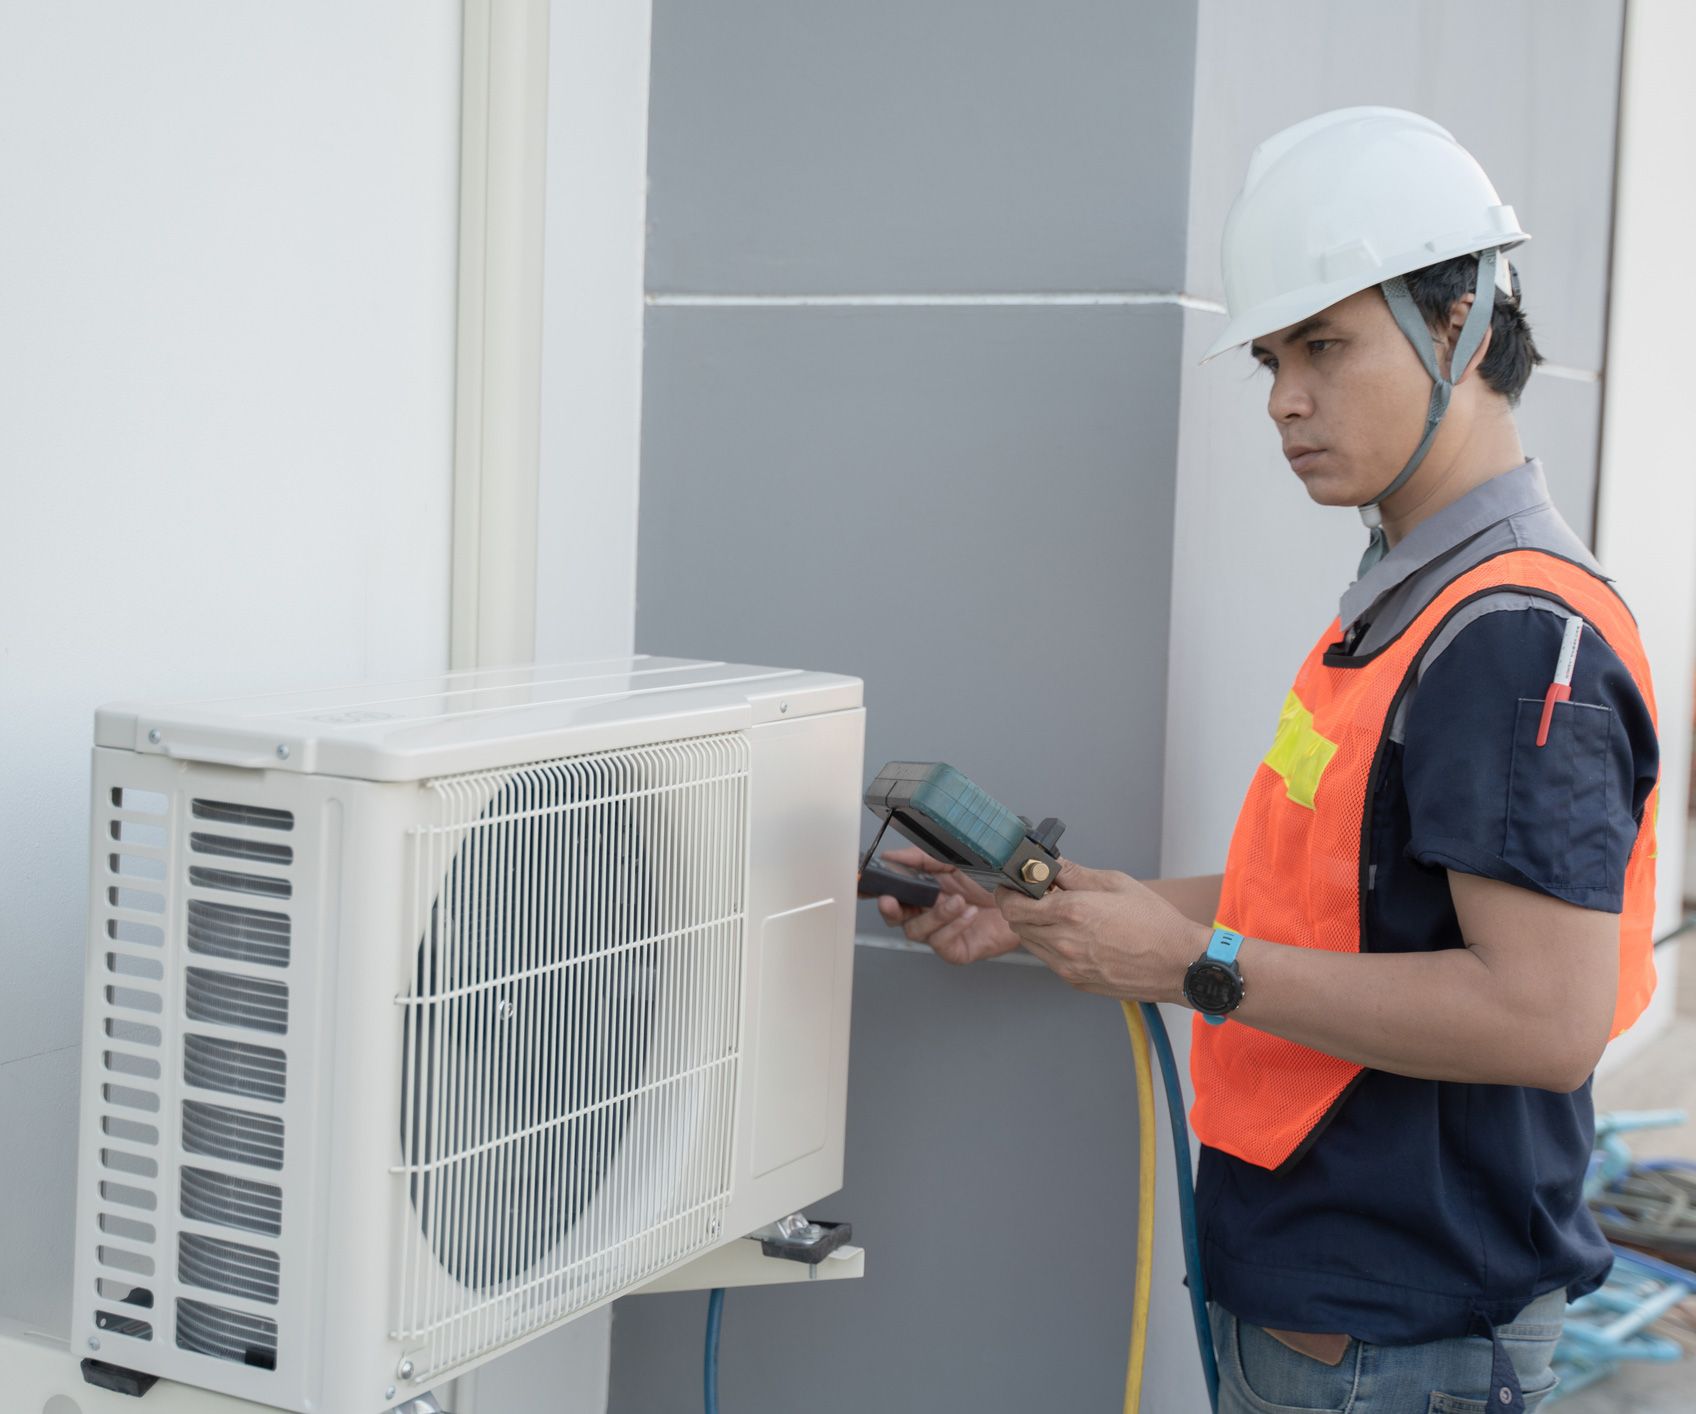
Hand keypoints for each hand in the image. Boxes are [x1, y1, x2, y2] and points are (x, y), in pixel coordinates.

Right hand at [872, 846, 1022, 964]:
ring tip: (956, 900)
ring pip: (917, 930)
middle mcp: (929, 911)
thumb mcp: (955, 859)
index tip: (865, 885)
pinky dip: (953, 925)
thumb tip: (892, 856)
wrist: (1026, 898)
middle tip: (891, 900)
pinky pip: (942, 943)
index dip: (875, 891)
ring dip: (934, 914)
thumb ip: (922, 858)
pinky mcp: (957, 949)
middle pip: (896, 917)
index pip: (892, 891)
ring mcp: (942, 932)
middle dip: (891, 909)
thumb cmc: (995, 879)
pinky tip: (968, 913)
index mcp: (925, 888)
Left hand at [994, 858, 1205, 1001]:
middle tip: (1038, 896)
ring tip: (1060, 915)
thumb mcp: (1115, 883)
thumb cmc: (1154, 923)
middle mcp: (1064, 942)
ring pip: (1031, 944)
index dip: (1008, 893)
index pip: (1014, 905)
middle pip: (1017, 925)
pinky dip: (1051, 945)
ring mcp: (1068, 966)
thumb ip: (1074, 873)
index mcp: (1071, 912)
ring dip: (1035, 927)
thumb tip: (1050, 864)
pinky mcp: (1076, 981)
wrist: (1179, 964)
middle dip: (1020, 908)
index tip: (1014, 885)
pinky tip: (1075, 935)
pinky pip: (1050, 960)